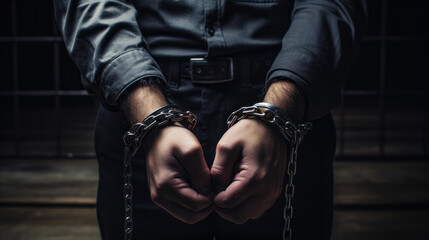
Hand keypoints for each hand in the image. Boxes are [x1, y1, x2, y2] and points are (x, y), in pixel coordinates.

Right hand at [120, 84, 211, 223]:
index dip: (211, 196)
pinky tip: (197, 185)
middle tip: (212, 185)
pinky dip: (192, 201)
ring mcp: (159, 198)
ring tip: (204, 184)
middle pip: (192, 217)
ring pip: (187, 215)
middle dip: (206, 204)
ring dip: (200, 204)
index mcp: (166, 186)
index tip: (214, 180)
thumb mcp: (192, 149)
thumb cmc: (174, 138)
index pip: (197, 206)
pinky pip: (182, 208)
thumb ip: (202, 173)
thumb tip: (208, 192)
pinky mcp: (162, 196)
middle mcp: (160, 197)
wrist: (156, 133)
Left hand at [211, 119, 287, 223]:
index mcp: (254, 178)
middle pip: (238, 216)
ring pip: (249, 215)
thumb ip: (218, 170)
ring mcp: (273, 192)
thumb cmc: (247, 132)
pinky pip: (258, 208)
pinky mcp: (276, 191)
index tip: (210, 187)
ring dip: (235, 208)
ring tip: (228, 189)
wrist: (271, 125)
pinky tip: (239, 189)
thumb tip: (215, 189)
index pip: (228, 203)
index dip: (214, 199)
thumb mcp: (226, 146)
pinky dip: (246, 204)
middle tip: (216, 192)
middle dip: (223, 208)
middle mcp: (267, 190)